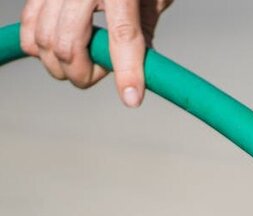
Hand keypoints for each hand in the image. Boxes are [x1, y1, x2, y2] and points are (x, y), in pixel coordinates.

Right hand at [19, 0, 172, 106]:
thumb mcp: (152, 0)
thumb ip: (143, 32)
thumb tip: (137, 72)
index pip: (123, 35)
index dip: (127, 72)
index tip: (131, 99)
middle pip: (69, 45)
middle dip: (84, 73)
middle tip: (101, 73)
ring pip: (44, 40)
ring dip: (61, 66)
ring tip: (83, 63)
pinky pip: (29, 27)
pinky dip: (40, 48)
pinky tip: (59, 52)